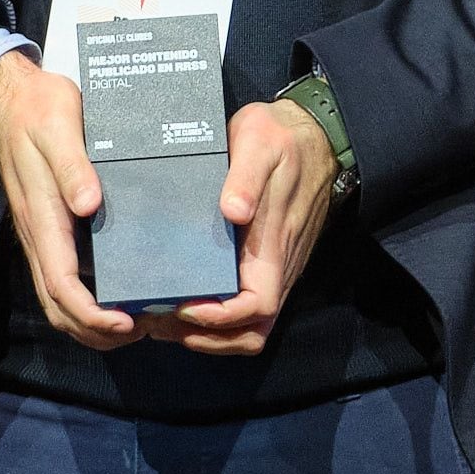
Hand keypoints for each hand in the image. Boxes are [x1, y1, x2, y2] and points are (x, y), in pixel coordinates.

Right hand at [0, 46, 136, 349]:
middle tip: (142, 330)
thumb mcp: (58, 125)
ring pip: (60, 298)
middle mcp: (39, 234)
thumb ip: (72, 166)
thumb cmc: (38, 109)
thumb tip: (90, 205)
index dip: (93, 314)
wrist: (9, 100)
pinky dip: (90, 299)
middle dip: (96, 331)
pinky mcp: (51, 228)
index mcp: (42, 216)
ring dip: (92, 321)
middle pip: (59, 307)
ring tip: (136, 321)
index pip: (62, 285)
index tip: (126, 324)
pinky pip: (65, 278)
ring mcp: (43, 234)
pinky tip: (121, 292)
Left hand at [152, 96, 340, 355]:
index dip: (220, 319)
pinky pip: (242, 307)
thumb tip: (233, 211)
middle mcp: (275, 267)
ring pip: (246, 326)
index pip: (256, 308)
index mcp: (274, 247)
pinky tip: (180, 300)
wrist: (312, 135)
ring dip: (208, 334)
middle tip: (161, 323)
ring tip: (164, 320)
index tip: (185, 307)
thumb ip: (246, 176)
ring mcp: (270, 268)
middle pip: (250, 333)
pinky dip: (212, 318)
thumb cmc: (283, 138)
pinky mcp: (262, 263)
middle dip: (208, 338)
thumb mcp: (260, 141)